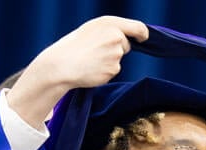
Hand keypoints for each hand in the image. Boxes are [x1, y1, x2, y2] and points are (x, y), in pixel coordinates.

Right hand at [8, 16, 149, 126]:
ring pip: (118, 59)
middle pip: (126, 45)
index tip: (142, 38)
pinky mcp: (114, 68)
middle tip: (96, 51)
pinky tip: (92, 68)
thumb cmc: (74, 46)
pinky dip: (104, 71)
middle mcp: (116, 36)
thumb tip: (129, 37)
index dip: (142, 34)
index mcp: (109, 23)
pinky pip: (113, 70)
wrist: (62, 64)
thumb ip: (111, 30)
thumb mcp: (92, 29)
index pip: (138, 27)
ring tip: (91, 59)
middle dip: (116, 49)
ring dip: (109, 60)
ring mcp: (116, 53)